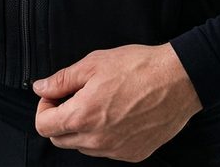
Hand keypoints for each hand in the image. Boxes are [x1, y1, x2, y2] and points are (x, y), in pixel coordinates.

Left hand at [33, 43, 201, 162]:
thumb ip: (61, 79)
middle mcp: (97, 140)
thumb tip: (41, 87)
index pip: (43, 126)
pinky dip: (104, 136)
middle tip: (74, 98)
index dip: (44, 108)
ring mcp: (116, 150)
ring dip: (82, 129)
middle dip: (59, 119)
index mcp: (83, 116)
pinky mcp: (133, 154)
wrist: (178, 80)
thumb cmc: (137, 68)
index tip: (54, 96)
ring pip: (83, 147)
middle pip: (60, 140)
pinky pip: (107, 151)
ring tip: (99, 104)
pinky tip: (116, 115)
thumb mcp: (93, 64)